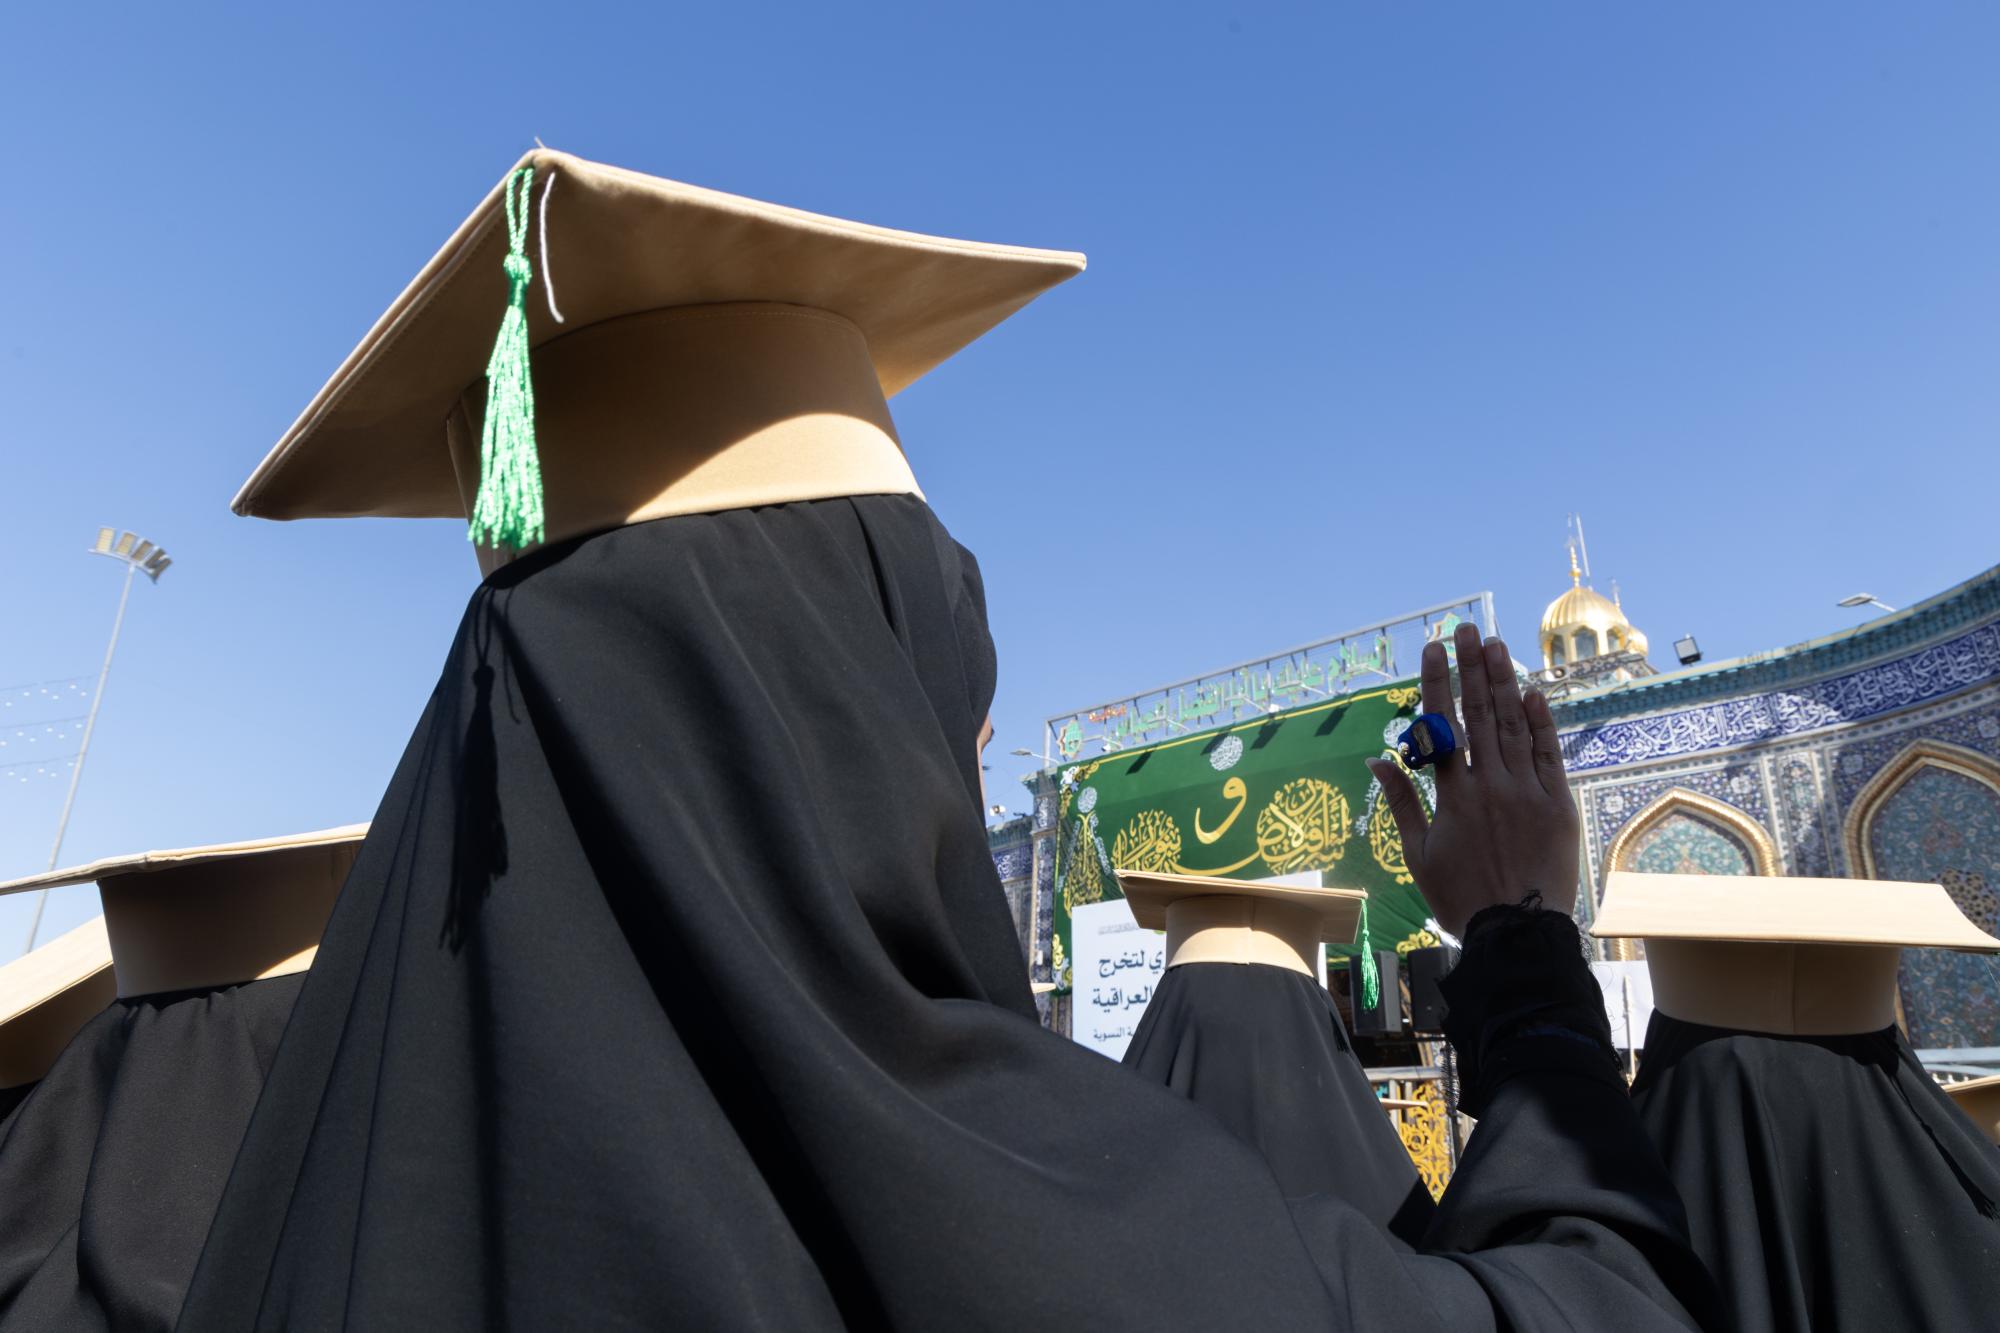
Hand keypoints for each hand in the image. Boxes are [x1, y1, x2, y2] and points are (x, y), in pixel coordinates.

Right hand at [1365, 624, 1578, 937]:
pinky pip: (1548, 755)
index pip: (1442, 725)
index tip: (1433, 648)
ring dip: (1505, 682)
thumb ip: (1400, 802)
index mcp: (1452, 796)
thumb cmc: (1460, 898)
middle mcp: (1490, 785)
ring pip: (1514, 725)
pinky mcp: (1558, 805)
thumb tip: (1376, 758)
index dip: (1437, 682)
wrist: (1517, 932)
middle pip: (1480, 713)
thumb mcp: (1417, 855)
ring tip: (1498, 646)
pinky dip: (1541, 723)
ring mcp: (1527, 792)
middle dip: (1472, 667)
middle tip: (1469, 629)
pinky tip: (1532, 694)